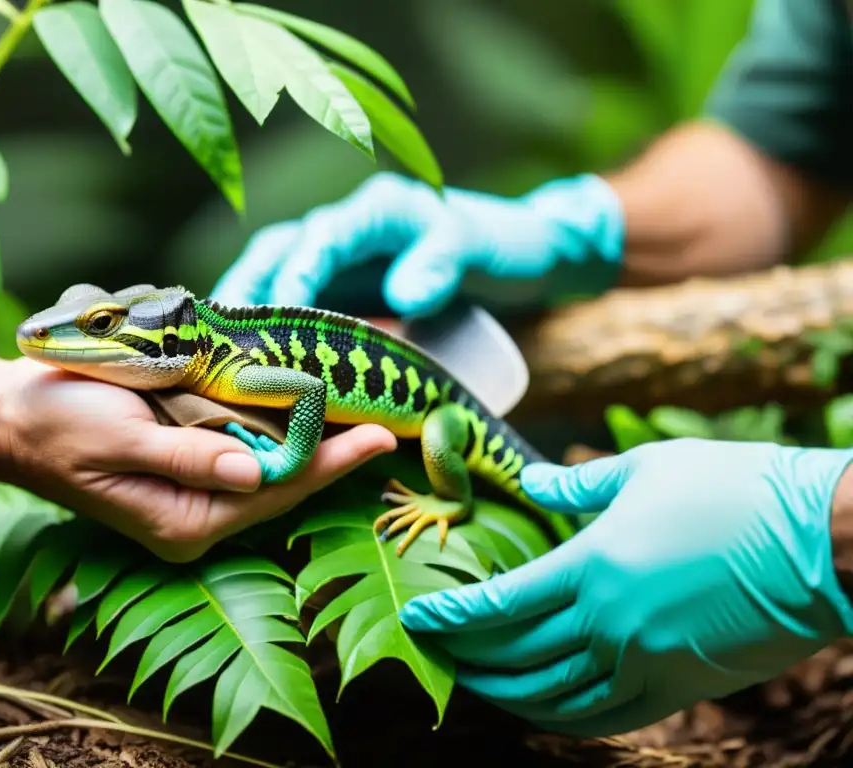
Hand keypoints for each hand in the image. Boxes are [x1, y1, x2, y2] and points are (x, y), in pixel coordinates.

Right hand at [0, 359, 396, 562]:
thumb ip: (190, 458)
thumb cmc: (56, 426)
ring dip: (308, 438)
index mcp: (184, 522)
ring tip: (358, 410)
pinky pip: (244, 448)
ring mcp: (192, 492)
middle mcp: (197, 515)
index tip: (380, 438)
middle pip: (282, 484)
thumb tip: (260, 472)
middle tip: (387, 420)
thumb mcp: (121, 439)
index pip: (276, 493)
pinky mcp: (186, 466)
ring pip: (268, 465)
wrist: (10, 416)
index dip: (331, 465)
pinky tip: (301, 407)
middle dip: (332, 455)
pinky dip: (273, 427)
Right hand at [210, 171, 624, 316]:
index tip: (281, 307)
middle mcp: (343, 230)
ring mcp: (334, 260)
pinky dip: (263, 326)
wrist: (512, 252)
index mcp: (375, 211)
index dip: (298, 273)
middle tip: (219, 336)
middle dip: (247, 291)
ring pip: (273, 276)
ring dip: (244, 309)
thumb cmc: (498, 241)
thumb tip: (405, 297)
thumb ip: (446, 259)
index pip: (324, 238)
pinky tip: (245, 360)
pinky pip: (287, 302)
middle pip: (278, 253)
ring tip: (216, 351)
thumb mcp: (480, 243)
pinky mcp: (334, 289)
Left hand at [398, 438, 852, 736]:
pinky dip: (561, 720)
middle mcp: (610, 624)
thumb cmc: (731, 491)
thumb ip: (577, 484)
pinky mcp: (678, 687)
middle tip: (435, 647)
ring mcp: (644, 663)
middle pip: (515, 656)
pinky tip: (539, 710)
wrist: (819, 541)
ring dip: (504, 693)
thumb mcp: (645, 470)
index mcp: (594, 566)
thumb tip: (531, 482)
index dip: (452, 613)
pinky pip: (604, 719)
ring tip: (475, 681)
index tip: (420, 615)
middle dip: (466, 655)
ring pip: (553, 697)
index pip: (500, 603)